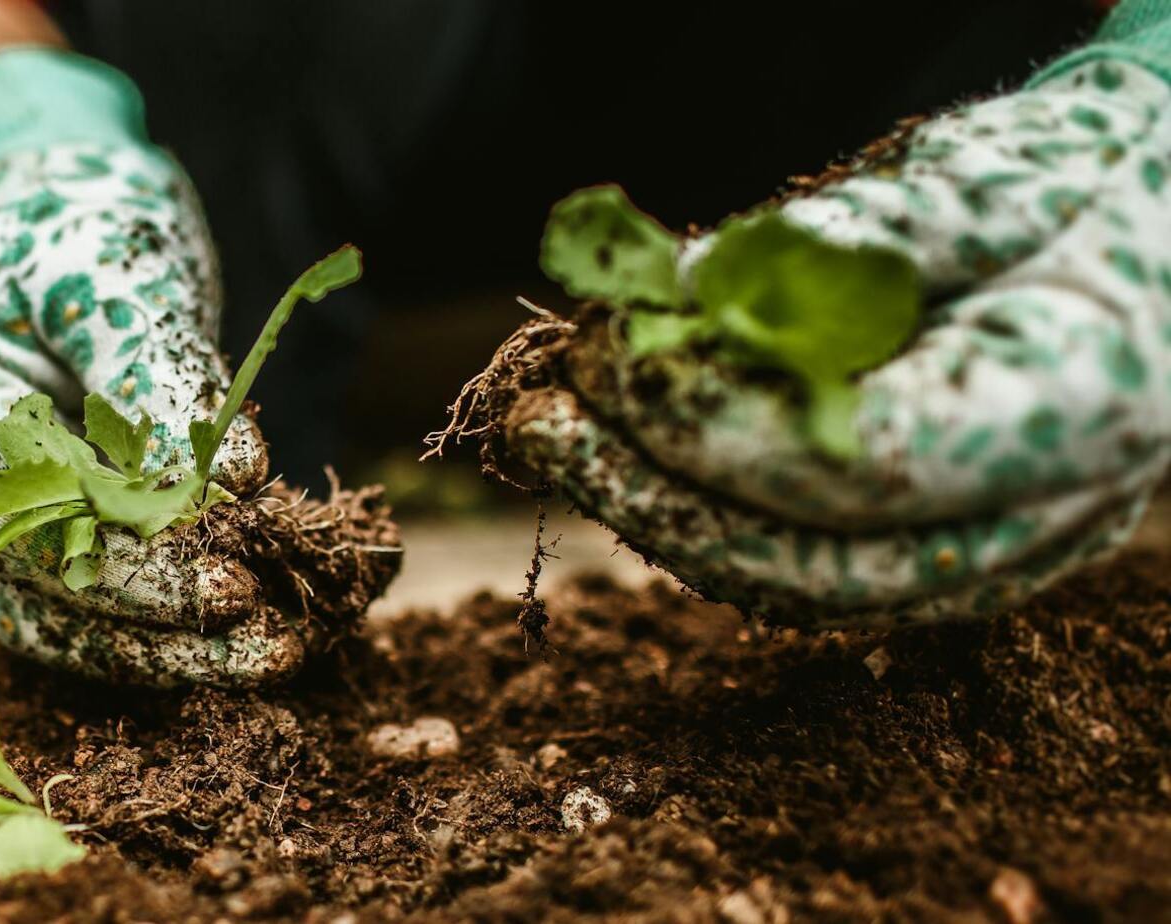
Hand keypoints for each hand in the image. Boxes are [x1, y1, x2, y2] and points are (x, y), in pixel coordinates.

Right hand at [0, 52, 329, 685]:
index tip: (225, 584)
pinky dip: (178, 620)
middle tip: (273, 643)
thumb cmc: (66, 215)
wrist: (42, 198)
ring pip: (71, 622)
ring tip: (279, 654)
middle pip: (38, 600)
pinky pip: (107, 597)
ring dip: (171, 651)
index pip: (15, 531)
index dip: (119, 574)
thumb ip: (157, 372)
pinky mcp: (56, 525)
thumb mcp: (112, 264)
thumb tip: (235, 485)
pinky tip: (262, 624)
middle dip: (157, 631)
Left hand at [496, 54, 1170, 624]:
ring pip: (800, 584)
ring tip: (557, 434)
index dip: (714, 421)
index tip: (604, 355)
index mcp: (1078, 410)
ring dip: (661, 513)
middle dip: (654, 493)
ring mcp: (998, 552)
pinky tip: (624, 454)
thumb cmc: (1088, 183)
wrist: (1159, 228)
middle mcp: (1045, 515)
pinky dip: (706, 512)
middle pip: (815, 561)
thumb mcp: (987, 176)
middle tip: (537, 419)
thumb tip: (685, 289)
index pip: (863, 465)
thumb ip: (849, 243)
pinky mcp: (943, 552)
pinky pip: (808, 562)